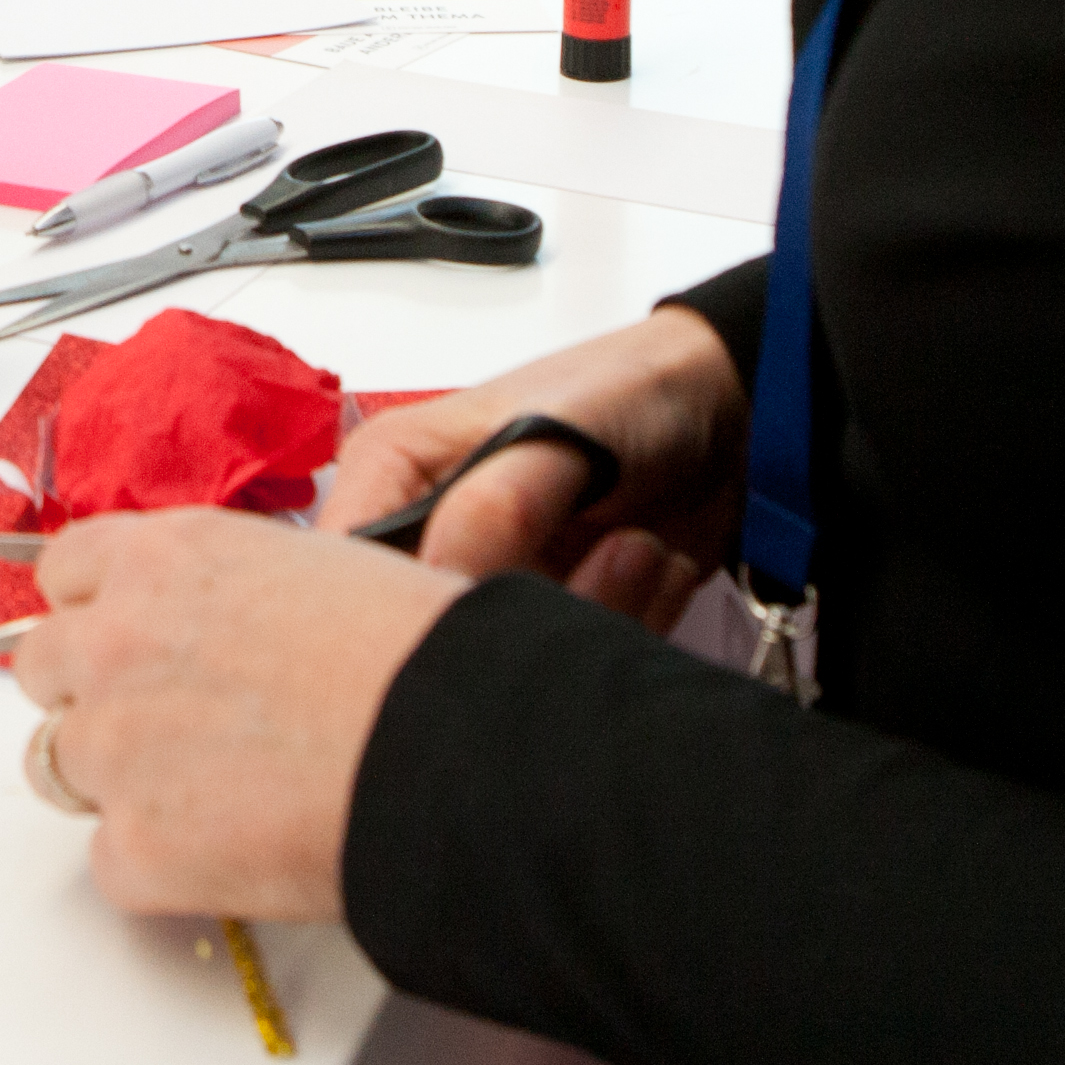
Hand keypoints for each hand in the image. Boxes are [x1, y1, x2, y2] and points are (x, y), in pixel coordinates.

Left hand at [10, 510, 465, 919]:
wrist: (454, 751)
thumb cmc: (422, 657)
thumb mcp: (320, 567)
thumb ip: (234, 588)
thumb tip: (228, 623)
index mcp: (166, 556)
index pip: (65, 571)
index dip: (99, 609)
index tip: (128, 636)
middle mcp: (117, 638)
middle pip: (41, 666)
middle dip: (91, 693)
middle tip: (166, 724)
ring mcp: (115, 745)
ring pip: (56, 763)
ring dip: (114, 778)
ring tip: (205, 796)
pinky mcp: (135, 846)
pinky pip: (110, 860)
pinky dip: (157, 866)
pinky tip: (231, 854)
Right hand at [321, 307, 746, 630]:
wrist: (724, 417)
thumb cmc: (628, 392)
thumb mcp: (558, 432)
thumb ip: (495, 505)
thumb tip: (445, 577)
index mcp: (391, 475)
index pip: (339, 576)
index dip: (394, 613)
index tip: (480, 603)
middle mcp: (427, 539)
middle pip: (419, 638)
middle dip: (515, 615)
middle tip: (590, 552)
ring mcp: (490, 585)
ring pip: (500, 664)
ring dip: (588, 611)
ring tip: (631, 543)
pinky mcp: (544, 623)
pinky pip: (562, 673)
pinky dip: (621, 624)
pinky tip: (645, 564)